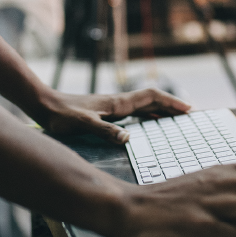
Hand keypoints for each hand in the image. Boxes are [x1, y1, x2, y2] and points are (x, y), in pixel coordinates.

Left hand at [37, 88, 190, 142]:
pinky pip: (135, 112)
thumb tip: (128, 139)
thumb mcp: (82, 124)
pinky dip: (148, 115)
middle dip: (172, 105)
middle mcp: (118, 103)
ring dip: (161, 110)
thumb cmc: (61, 115)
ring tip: (177, 118)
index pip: (151, 97)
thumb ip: (104, 131)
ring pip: (144, 105)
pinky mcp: (106, 112)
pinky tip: (150, 123)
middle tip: (191, 115)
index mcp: (117, 103)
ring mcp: (112, 107)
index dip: (171, 102)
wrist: (44, 105)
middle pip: (152, 100)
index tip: (189, 109)